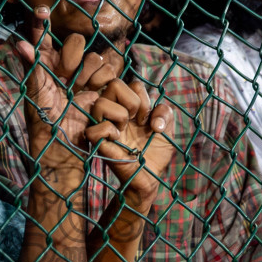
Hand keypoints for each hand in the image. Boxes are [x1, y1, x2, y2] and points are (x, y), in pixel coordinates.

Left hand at [14, 6, 120, 146]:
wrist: (65, 148)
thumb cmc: (44, 122)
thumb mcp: (36, 92)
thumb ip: (33, 65)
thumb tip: (18, 43)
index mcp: (47, 65)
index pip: (44, 37)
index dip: (41, 23)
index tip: (41, 10)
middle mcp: (66, 68)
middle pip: (77, 42)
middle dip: (73, 59)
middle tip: (66, 79)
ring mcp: (86, 79)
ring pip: (96, 59)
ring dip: (89, 75)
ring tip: (78, 93)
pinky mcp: (102, 91)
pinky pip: (110, 75)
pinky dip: (101, 86)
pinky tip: (92, 100)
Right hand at [85, 79, 175, 210]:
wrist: (150, 177)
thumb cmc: (155, 152)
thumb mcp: (167, 129)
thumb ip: (166, 113)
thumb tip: (154, 120)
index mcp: (128, 106)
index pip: (130, 84)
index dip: (142, 97)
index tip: (148, 118)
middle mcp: (114, 112)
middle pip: (114, 83)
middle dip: (132, 100)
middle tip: (138, 120)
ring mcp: (104, 126)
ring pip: (99, 103)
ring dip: (120, 115)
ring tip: (125, 129)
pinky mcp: (97, 143)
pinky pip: (94, 129)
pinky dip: (108, 132)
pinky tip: (117, 141)